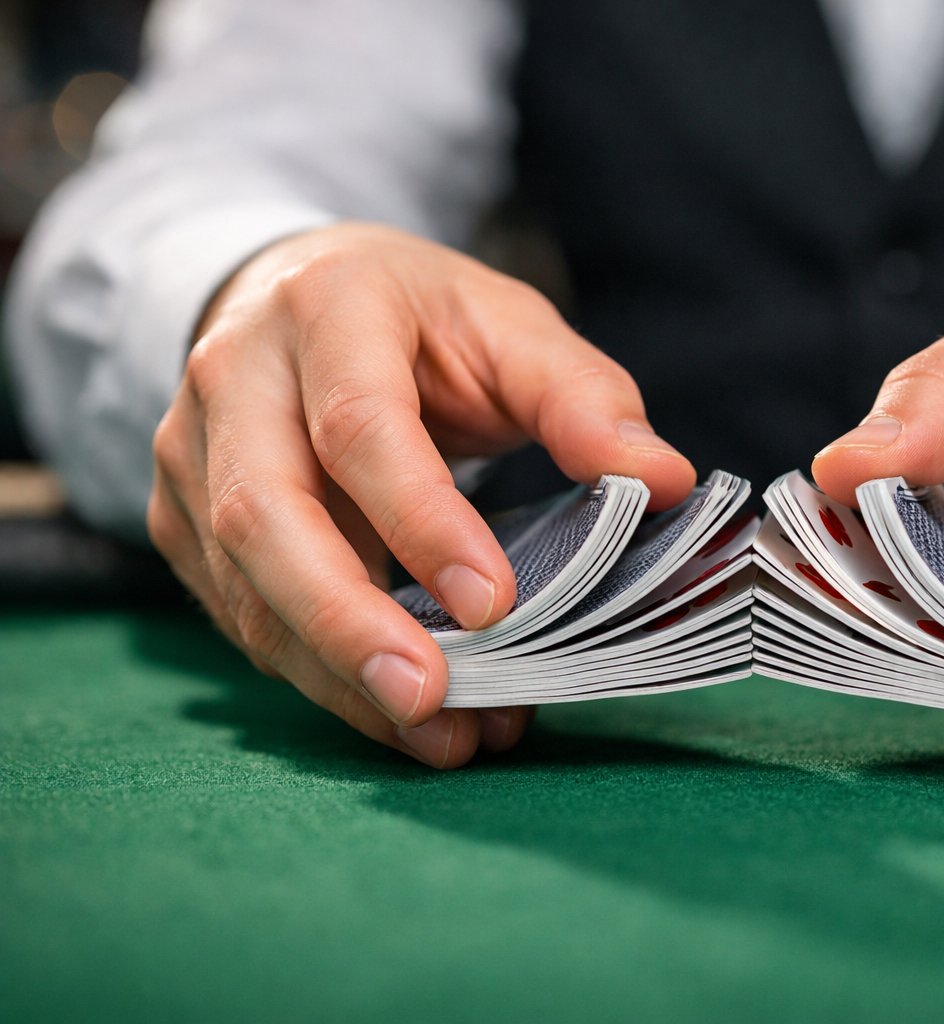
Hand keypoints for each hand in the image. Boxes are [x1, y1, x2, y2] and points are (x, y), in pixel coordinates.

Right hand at [148, 223, 695, 766]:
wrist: (298, 295)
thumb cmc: (422, 320)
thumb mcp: (513, 328)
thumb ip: (585, 401)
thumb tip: (666, 482)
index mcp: (325, 309)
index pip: (361, 428)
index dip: (422, 522)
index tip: (495, 605)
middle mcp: (233, 378)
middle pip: (266, 518)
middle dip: (347, 625)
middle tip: (433, 705)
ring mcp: (191, 455)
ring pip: (246, 588)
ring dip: (342, 675)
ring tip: (445, 736)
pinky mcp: (183, 520)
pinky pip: (244, 617)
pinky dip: (324, 677)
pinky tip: (404, 716)